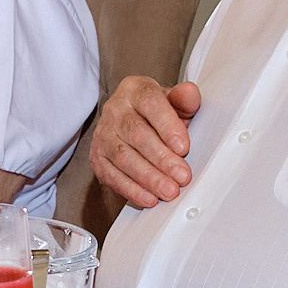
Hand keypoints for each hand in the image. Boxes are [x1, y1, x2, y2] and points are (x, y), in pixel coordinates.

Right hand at [89, 76, 200, 207]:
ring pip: (124, 157)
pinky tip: (149, 198)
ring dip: (149, 178)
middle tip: (182, 176)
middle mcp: (115, 110)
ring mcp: (103, 134)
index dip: (167, 126)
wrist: (132, 122)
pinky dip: (132, 190)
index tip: (184, 147)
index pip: (150, 103)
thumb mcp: (173, 101)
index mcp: (135, 90)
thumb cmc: (157, 113)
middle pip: (137, 134)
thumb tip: (190, 93)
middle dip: (162, 158)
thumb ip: (184, 98)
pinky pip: (113, 176)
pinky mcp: (97, 157)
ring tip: (169, 190)